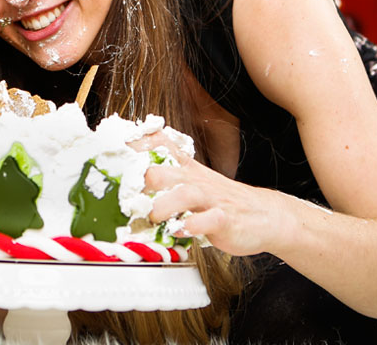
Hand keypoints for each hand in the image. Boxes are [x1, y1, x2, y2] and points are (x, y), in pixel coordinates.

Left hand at [133, 131, 275, 256]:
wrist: (265, 215)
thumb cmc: (222, 201)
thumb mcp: (194, 181)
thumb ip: (167, 179)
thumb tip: (130, 182)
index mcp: (186, 170)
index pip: (160, 146)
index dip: (136, 145)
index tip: (112, 148)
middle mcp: (196, 180)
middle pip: (165, 170)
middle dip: (142, 179)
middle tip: (124, 194)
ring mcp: (211, 199)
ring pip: (186, 193)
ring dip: (165, 204)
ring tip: (152, 216)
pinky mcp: (225, 220)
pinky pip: (209, 220)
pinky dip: (193, 226)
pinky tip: (181, 231)